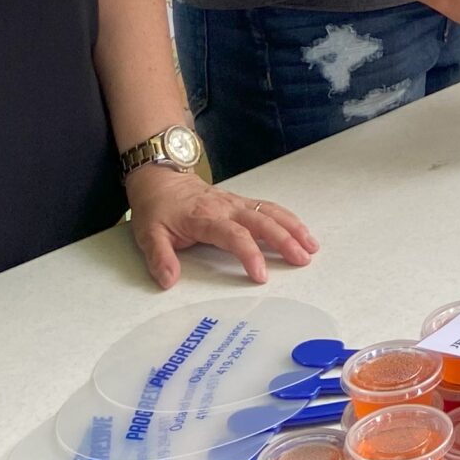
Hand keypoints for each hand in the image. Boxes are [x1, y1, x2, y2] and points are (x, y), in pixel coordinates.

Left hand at [126, 167, 317, 289]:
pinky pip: (270, 208)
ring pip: (271, 212)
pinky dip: (289, 220)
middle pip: (262, 222)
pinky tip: (301, 232)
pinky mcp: (242, 202)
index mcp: (205, 217)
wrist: (161, 179)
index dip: (249, 254)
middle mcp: (226, 208)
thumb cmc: (158, 207)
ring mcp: (236, 203)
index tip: (261, 275)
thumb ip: (160, 258)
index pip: (234, 235)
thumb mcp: (148, 234)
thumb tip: (169, 280)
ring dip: (293, 228)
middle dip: (285, 240)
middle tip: (302, 259)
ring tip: (311, 246)